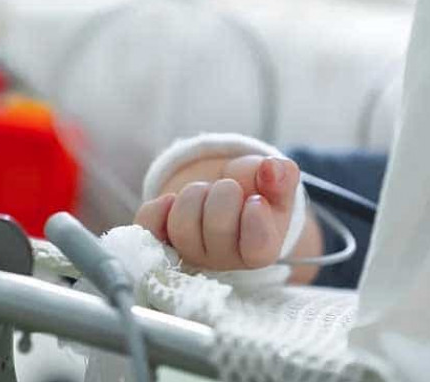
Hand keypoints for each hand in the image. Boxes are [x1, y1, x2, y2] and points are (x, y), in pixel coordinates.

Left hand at [134, 155, 299, 269]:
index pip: (258, 246)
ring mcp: (190, 254)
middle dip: (224, 194)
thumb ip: (281, 176)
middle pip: (218, 228)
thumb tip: (271, 168)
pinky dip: (156, 209)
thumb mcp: (274, 184)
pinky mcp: (161, 244)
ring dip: (194, 196)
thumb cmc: (254, 193)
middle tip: (229, 189)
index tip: (256, 200)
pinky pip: (148, 229)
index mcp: (260, 250)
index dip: (255, 219)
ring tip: (205, 192)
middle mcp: (224, 260)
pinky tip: (170, 201)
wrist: (223, 198)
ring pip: (182, 226)